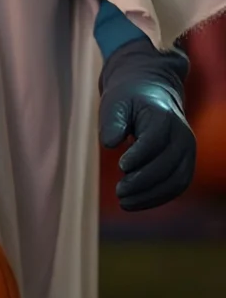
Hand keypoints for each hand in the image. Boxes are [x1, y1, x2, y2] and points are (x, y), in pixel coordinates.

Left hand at [100, 41, 195, 211]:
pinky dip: (158, 197)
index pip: (155, 140)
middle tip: (119, 191)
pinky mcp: (185, 163)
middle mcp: (182, 135)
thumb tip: (110, 144)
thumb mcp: (114, 103)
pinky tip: (135, 203)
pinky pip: (177, 185)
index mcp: (163, 117)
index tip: (120, 165)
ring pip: (176, 180)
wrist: (150, 94)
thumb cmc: (127, 100)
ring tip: (125, 203)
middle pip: (168, 164)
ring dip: (151, 195)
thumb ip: (112, 122)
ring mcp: (187, 151)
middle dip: (143, 181)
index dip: (139, 155)